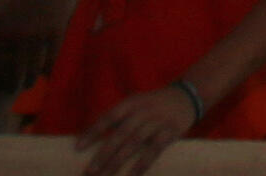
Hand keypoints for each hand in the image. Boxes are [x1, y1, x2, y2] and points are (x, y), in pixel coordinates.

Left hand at [0, 0, 78, 93]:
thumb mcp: (3, 14)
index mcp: (2, 30)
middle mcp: (17, 35)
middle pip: (13, 70)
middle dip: (12, 84)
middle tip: (12, 90)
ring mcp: (37, 34)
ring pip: (32, 68)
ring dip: (30, 80)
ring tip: (28, 84)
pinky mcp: (54, 32)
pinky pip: (50, 59)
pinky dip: (48, 69)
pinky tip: (47, 74)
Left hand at [76, 83, 201, 175]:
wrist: (187, 96)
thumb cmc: (153, 105)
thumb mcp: (136, 103)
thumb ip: (118, 118)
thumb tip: (90, 138)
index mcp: (132, 103)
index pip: (108, 118)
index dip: (93, 132)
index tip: (78, 148)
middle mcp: (144, 111)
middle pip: (120, 134)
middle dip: (103, 154)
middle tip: (90, 171)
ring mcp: (158, 121)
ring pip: (134, 143)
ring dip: (118, 161)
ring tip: (105, 175)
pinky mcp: (171, 131)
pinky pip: (155, 150)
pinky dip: (143, 163)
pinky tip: (132, 175)